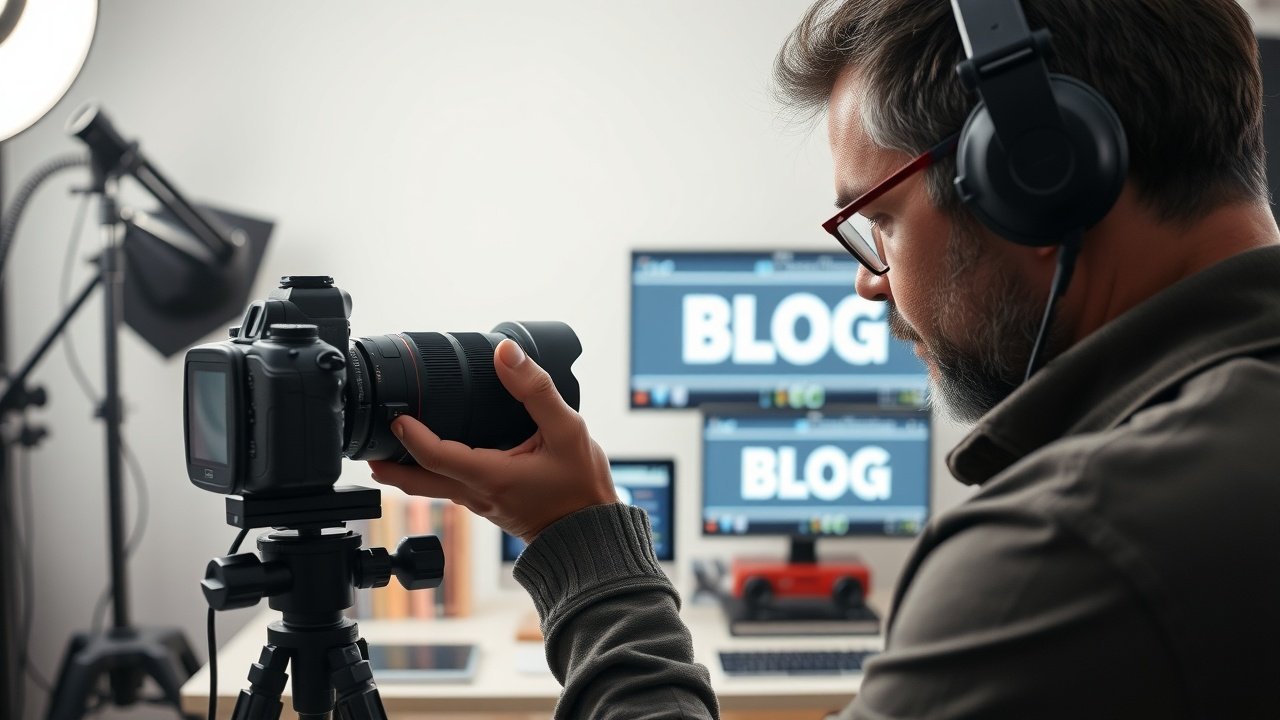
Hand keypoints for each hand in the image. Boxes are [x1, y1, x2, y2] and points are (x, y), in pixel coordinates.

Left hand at [368, 338, 617, 542]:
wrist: (591, 535)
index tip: (396, 416)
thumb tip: (506, 354)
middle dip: (387, 464)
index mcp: (490, 476)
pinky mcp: (489, 505)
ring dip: (406, 468)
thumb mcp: (568, 430)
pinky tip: (437, 456)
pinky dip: (432, 471)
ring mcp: (481, 503)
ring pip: (431, 486)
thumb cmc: (581, 489)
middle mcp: (477, 493)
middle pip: (416, 482)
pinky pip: (450, 488)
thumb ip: (536, 390)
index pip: (434, 456)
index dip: (410, 436)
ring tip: (391, 446)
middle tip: (367, 444)